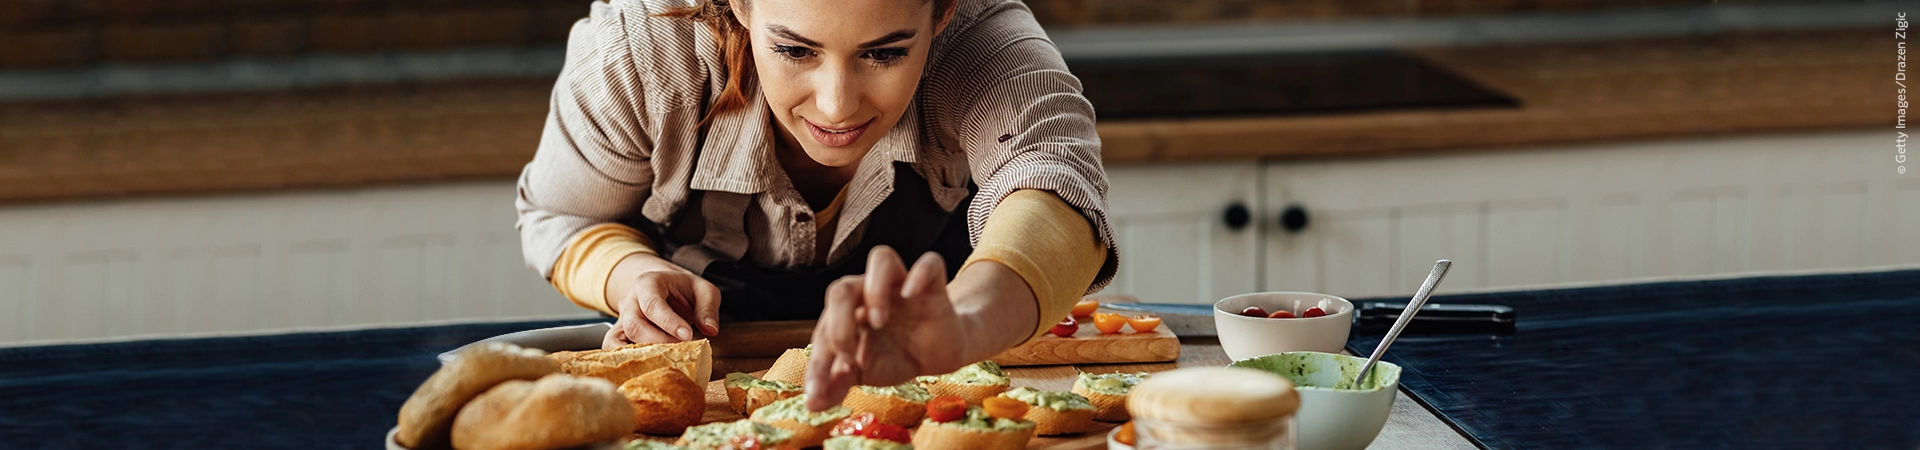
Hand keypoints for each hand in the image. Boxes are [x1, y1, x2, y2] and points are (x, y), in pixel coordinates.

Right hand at [602, 254, 722, 348]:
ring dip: (643, 353)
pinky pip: (611, 347)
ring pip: (620, 339)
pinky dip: (623, 358)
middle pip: (635, 325)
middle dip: (659, 341)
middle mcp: (630, 300)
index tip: (688, 336)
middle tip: (681, 349)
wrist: (664, 288)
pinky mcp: (619, 333)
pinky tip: (645, 365)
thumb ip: (708, 308)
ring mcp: (622, 318)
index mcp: (648, 283)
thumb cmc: (683, 289)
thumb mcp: (703, 290)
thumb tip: (710, 330)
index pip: (653, 304)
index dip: (669, 323)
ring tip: (666, 358)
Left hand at [804, 246, 969, 410]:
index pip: (824, 329)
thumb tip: (812, 405)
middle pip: (843, 288)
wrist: (938, 356)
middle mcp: (869, 294)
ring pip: (881, 259)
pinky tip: (911, 294)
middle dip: (838, 323)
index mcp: (848, 314)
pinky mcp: (932, 285)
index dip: (818, 363)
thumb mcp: (865, 375)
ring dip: (875, 290)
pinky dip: (919, 275)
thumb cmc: (895, 357)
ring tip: (878, 321)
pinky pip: (928, 263)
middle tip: (848, 353)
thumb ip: (838, 385)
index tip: (816, 393)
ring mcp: (901, 286)